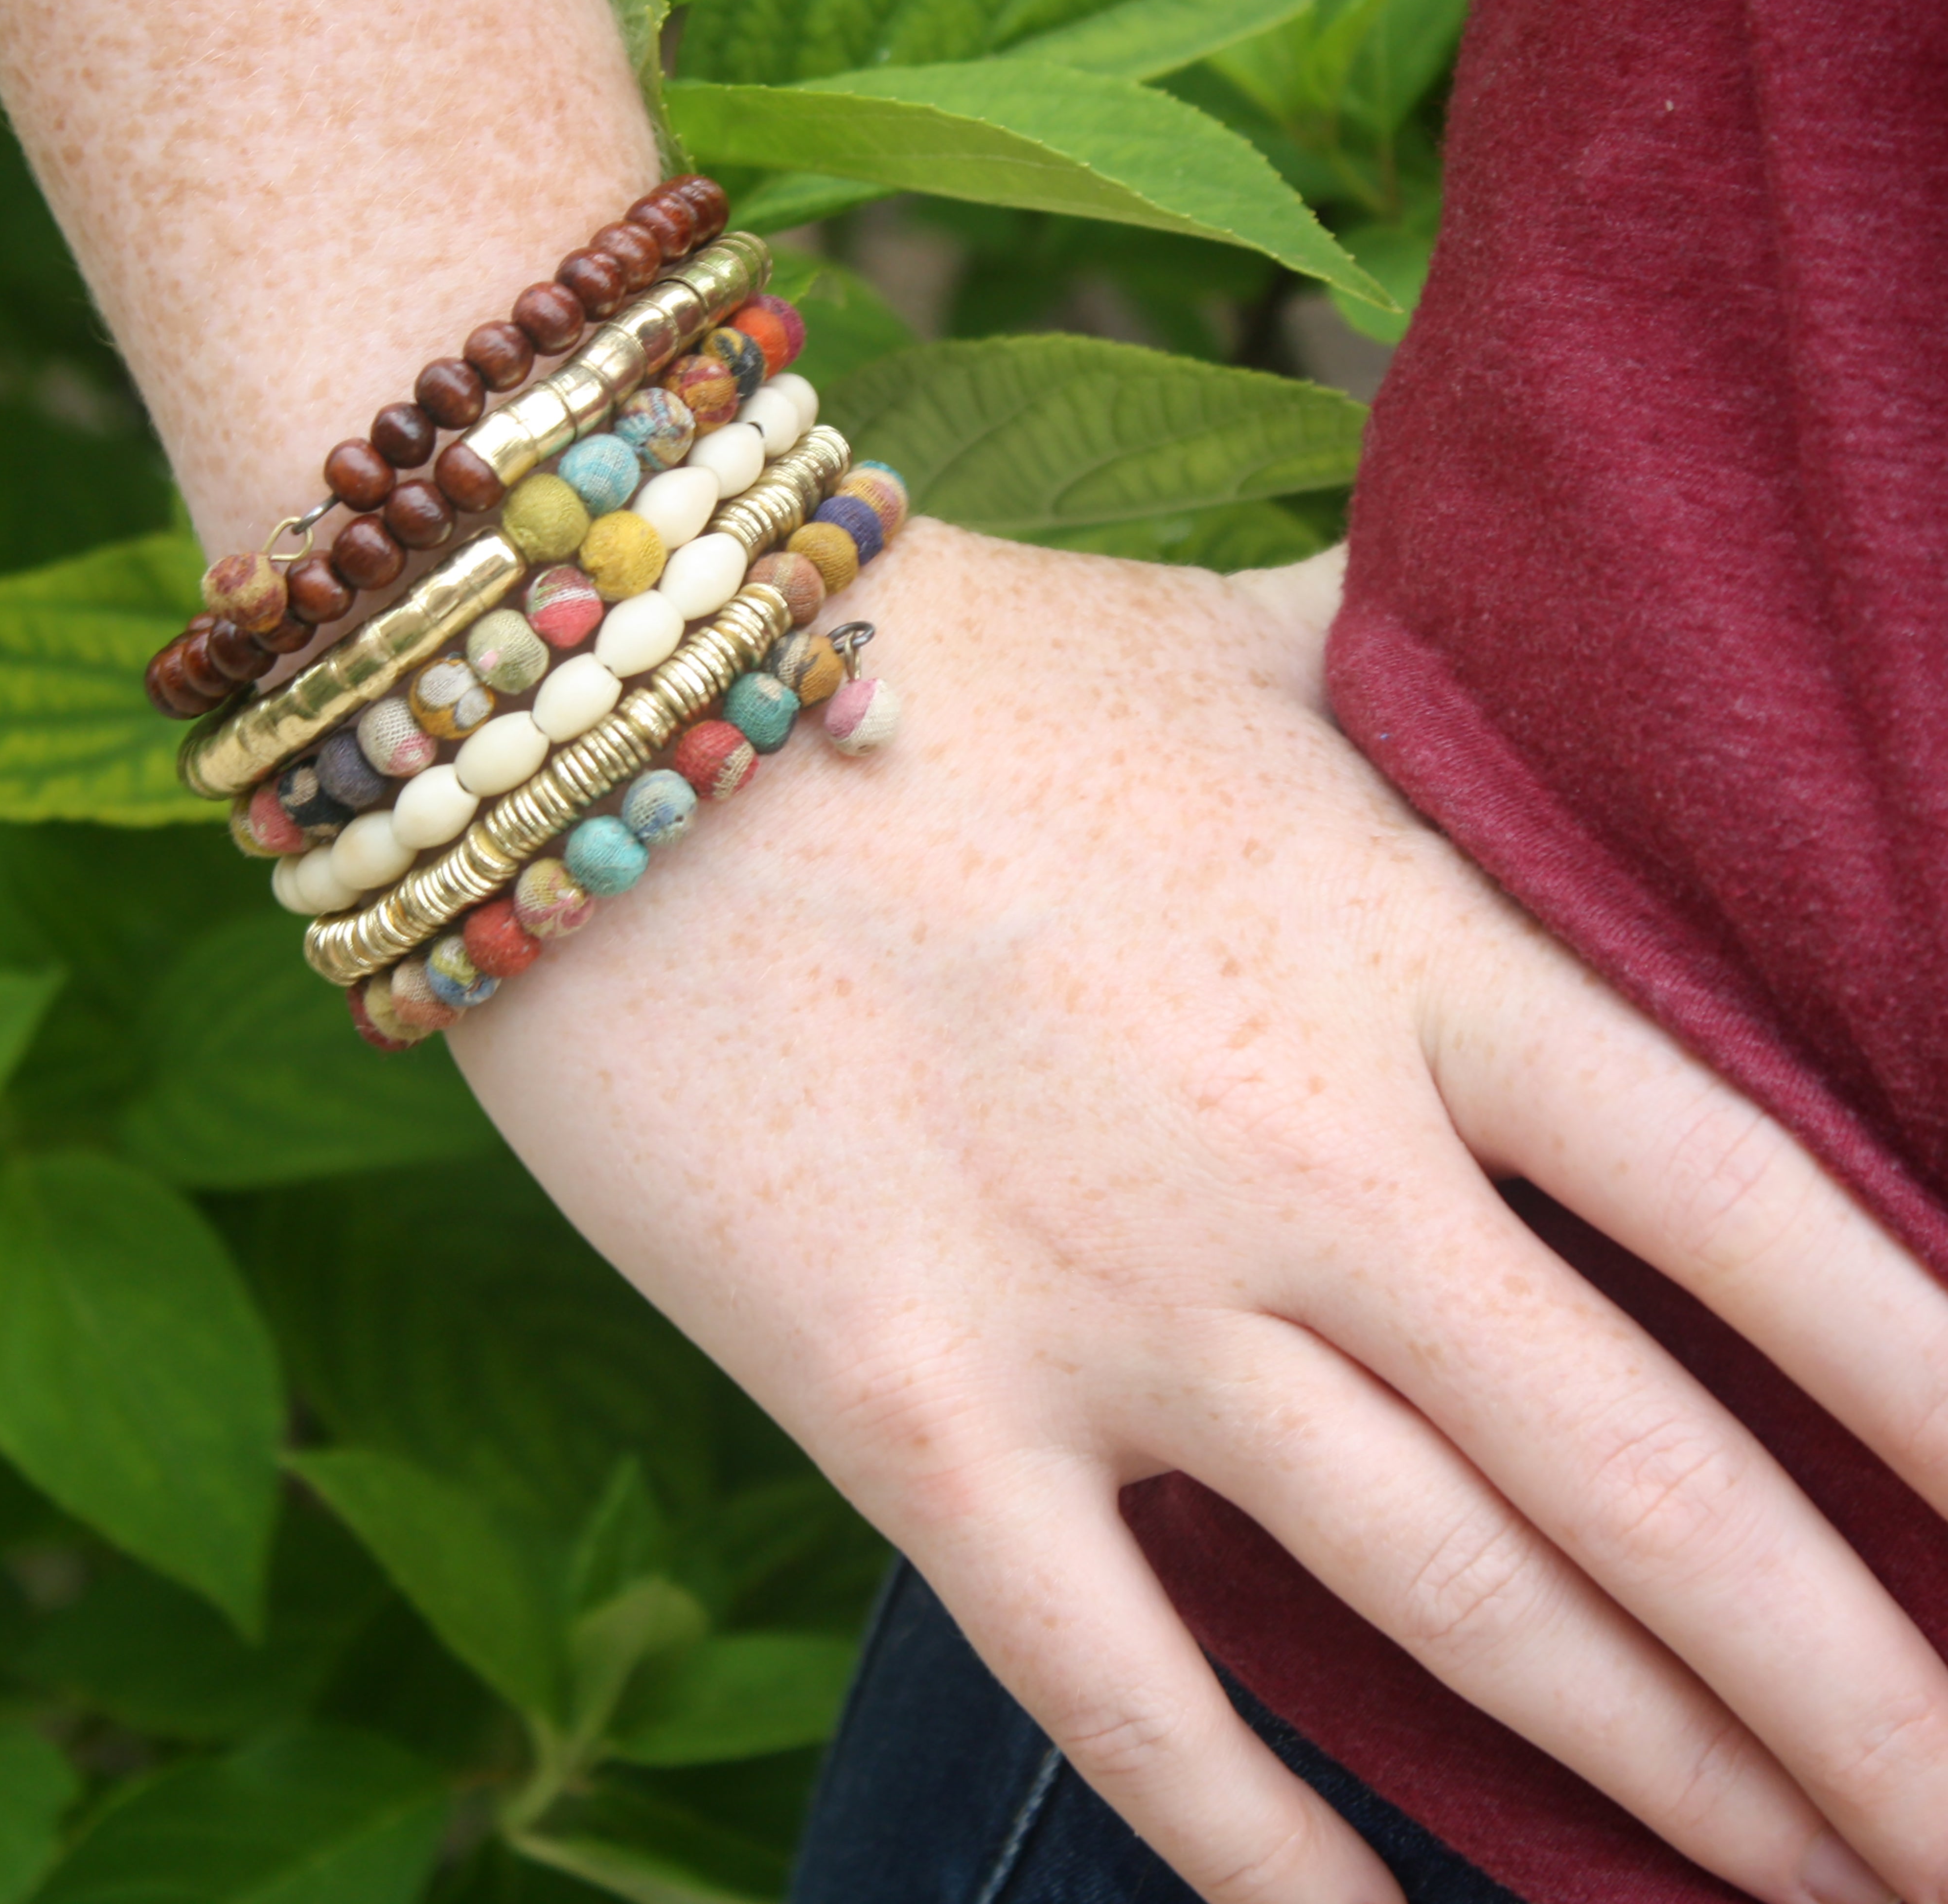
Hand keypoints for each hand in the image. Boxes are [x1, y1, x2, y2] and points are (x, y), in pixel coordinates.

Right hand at [455, 526, 1947, 1903]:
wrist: (598, 720)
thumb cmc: (920, 660)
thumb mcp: (1210, 641)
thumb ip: (1402, 660)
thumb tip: (1533, 647)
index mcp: (1400, 958)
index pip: (1765, 1221)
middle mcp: (1298, 1165)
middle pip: (1652, 1489)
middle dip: (1865, 1702)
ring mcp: (1106, 1311)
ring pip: (1445, 1616)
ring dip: (1658, 1785)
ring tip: (1817, 1895)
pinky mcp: (915, 1415)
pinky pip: (1128, 1697)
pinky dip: (1271, 1861)